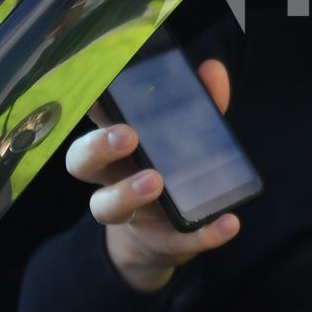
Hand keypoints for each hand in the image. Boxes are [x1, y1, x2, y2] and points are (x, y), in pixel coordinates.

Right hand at [69, 58, 239, 292]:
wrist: (164, 238)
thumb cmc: (169, 171)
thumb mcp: (186, 137)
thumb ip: (200, 104)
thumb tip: (213, 68)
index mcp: (116, 146)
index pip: (94, 121)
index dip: (93, 106)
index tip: (102, 89)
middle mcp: (111, 179)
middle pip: (82, 162)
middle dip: (99, 147)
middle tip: (128, 136)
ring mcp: (129, 215)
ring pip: (106, 207)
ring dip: (128, 192)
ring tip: (156, 181)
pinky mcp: (161, 243)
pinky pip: (180, 241)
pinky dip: (205, 234)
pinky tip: (229, 223)